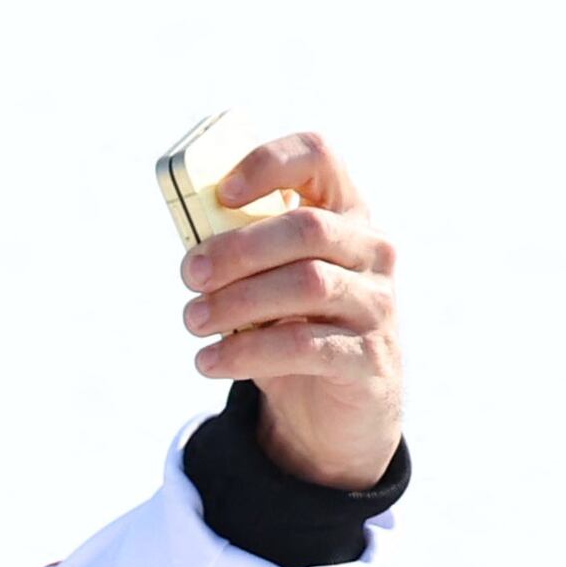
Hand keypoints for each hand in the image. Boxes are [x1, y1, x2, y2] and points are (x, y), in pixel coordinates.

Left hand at [182, 132, 404, 491]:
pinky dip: (245, 353)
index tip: (223, 193)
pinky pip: (303, 346)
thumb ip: (239, 256)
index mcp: (344, 214)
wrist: (335, 409)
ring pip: (306, 285)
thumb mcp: (266, 283)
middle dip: (237, 249)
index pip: (320, 157)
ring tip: (192, 320)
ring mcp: (376, 303)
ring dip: (235, 302)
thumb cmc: (291, 327)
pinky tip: (207, 362)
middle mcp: (371, 251)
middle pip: (307, 228)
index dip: (270, 163)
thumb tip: (190, 247)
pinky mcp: (367, 358)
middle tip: (189, 274)